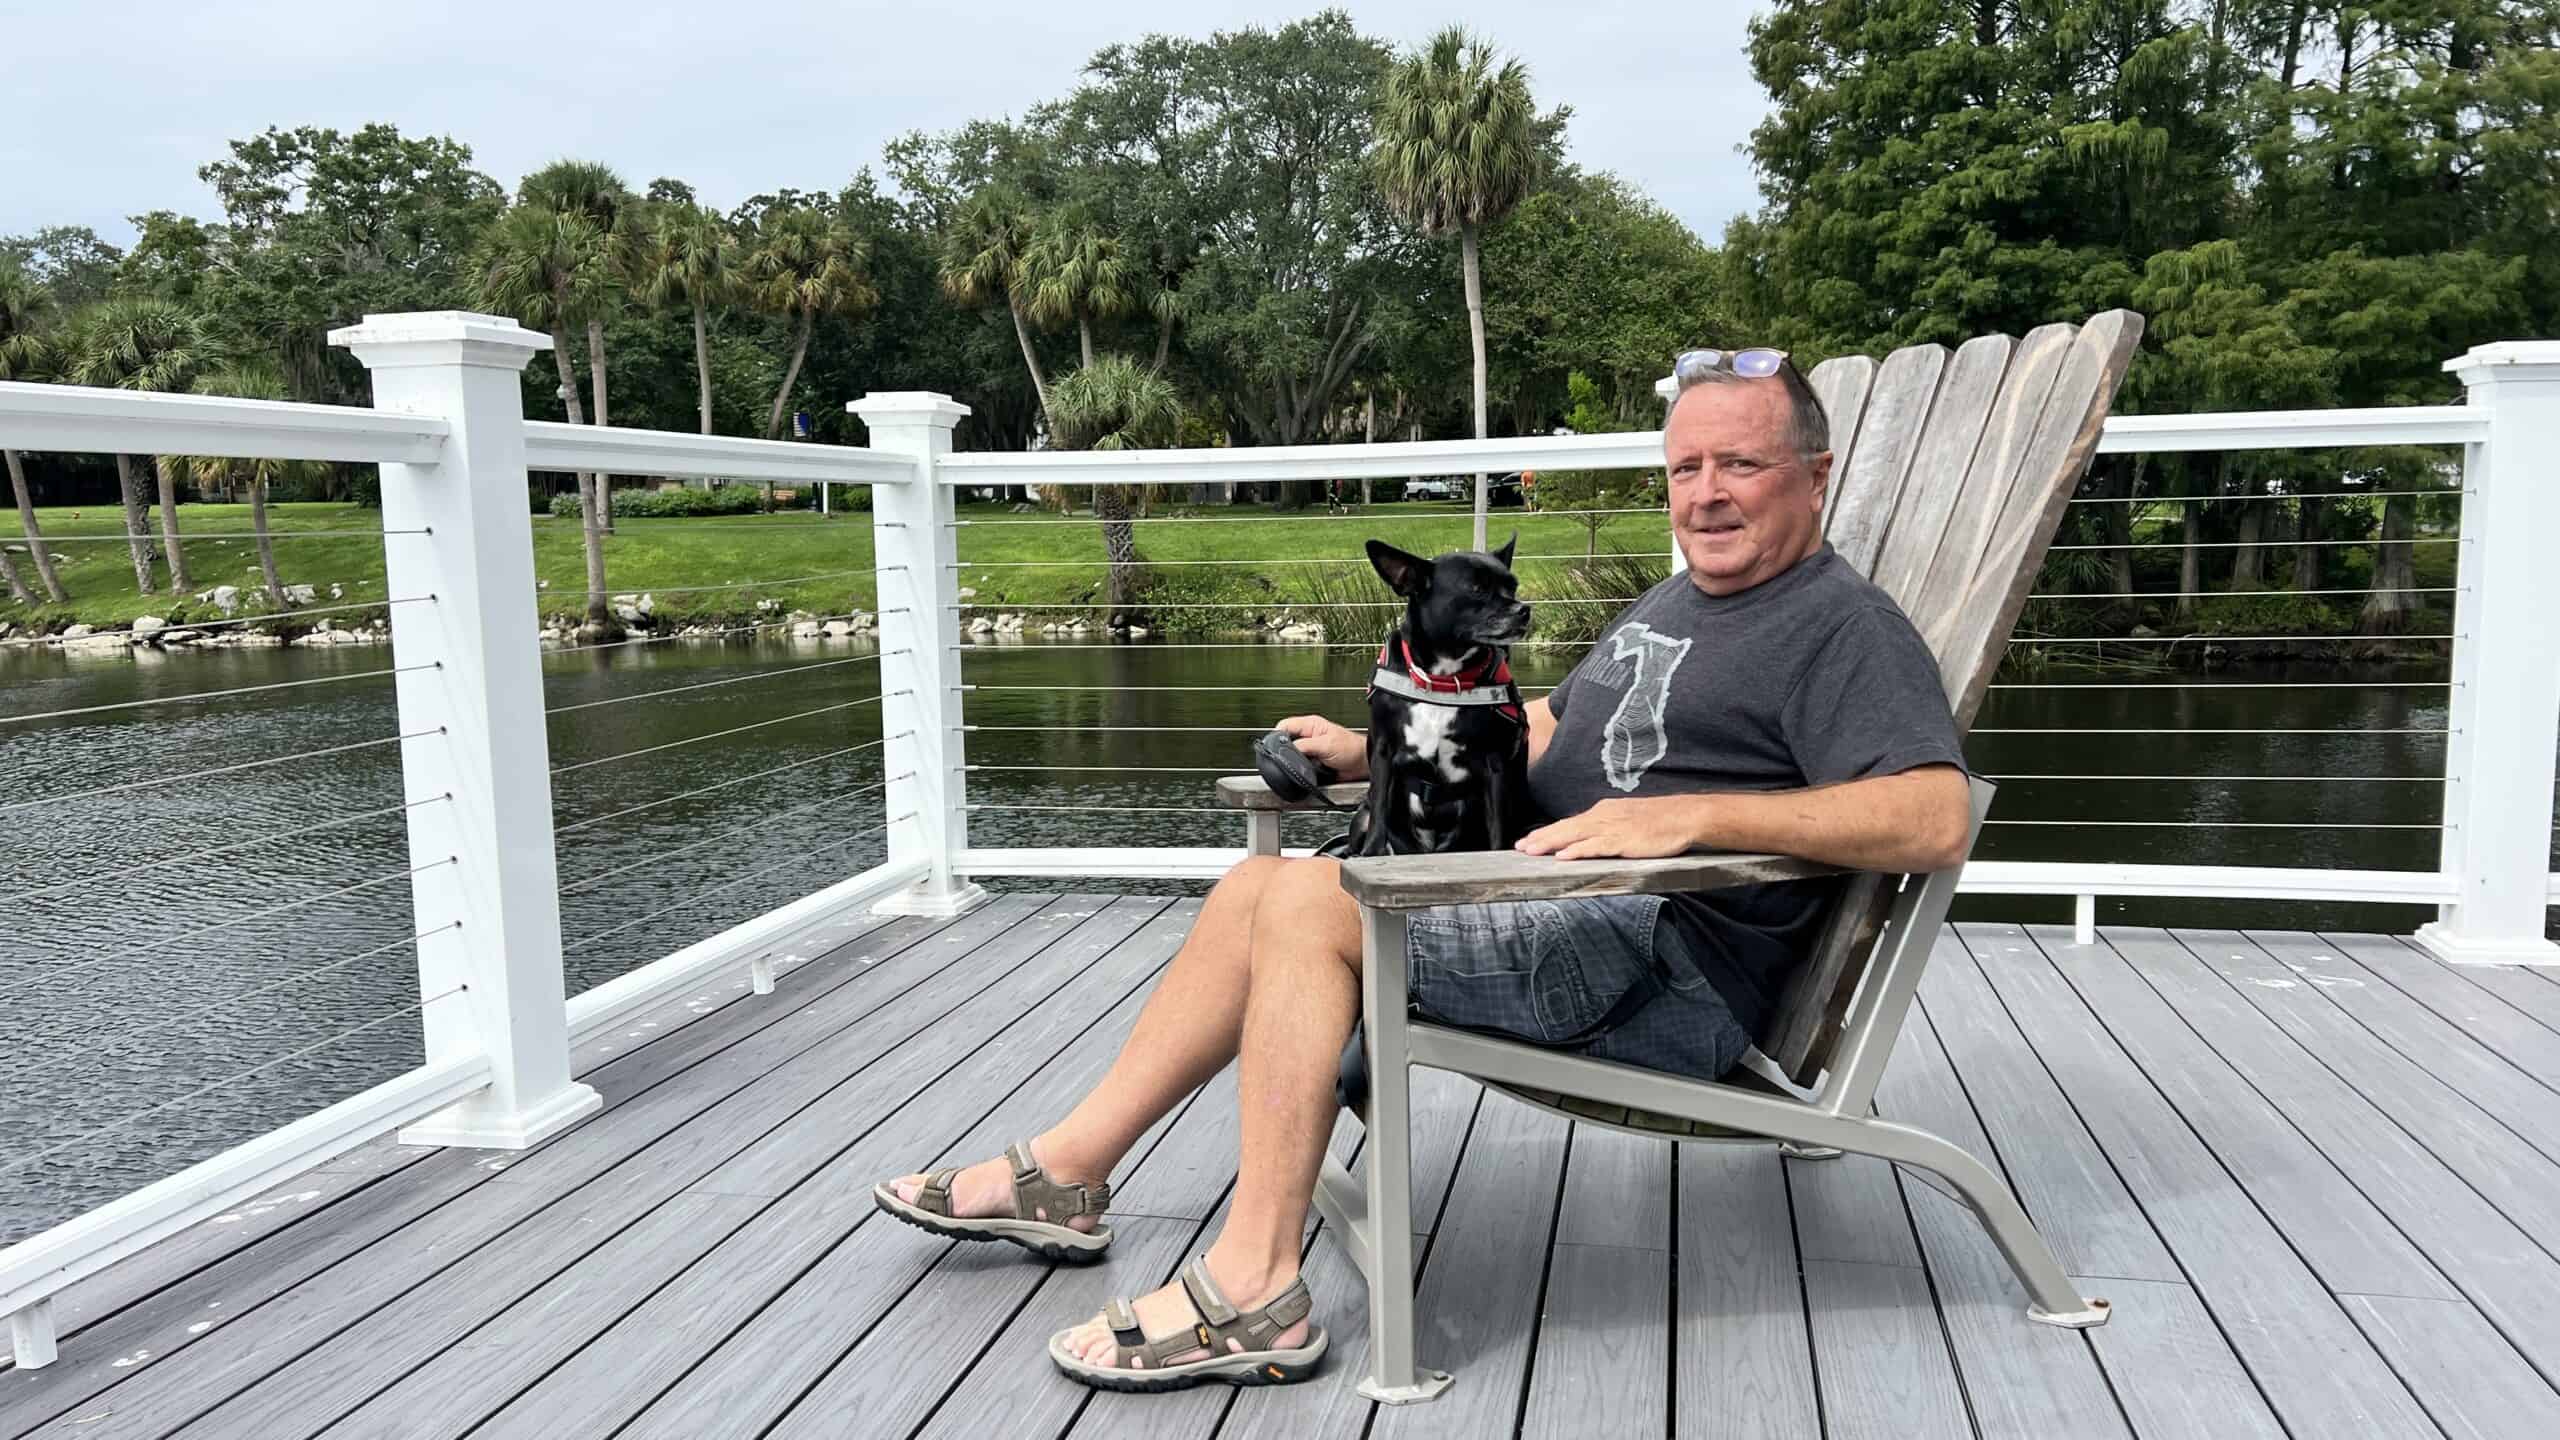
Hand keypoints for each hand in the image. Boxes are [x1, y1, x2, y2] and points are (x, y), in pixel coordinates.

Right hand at [1277, 714, 1366, 780]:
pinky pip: (1299, 764)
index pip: (1285, 725)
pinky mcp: (1312, 761)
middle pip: (1286, 740)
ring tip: (1297, 764)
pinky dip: (1299, 768)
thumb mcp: (1326, 745)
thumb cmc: (1351, 748)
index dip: (1277, 734)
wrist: (1362, 764)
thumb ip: (1305, 746)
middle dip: (1284, 750)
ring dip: (1293, 761)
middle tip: (1286, 758)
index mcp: (1311, 725)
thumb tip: (1288, 750)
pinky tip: (1303, 770)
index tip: (1273, 746)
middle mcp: (1309, 735)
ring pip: (1291, 754)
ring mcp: (1310, 748)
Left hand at [1515, 797, 1707, 859]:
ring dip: (1551, 844)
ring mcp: (1613, 828)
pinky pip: (1595, 847)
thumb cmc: (1661, 821)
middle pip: (1566, 828)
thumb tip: (1591, 840)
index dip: (1548, 832)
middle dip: (1541, 838)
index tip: (1529, 840)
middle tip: (1519, 847)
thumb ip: (1609, 829)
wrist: (1685, 816)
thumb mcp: (1628, 821)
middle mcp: (1604, 817)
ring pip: (1574, 836)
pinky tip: (1563, 857)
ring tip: (1531, 851)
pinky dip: (1577, 851)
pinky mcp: (1623, 841)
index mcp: (1604, 811)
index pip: (1570, 823)